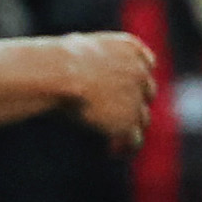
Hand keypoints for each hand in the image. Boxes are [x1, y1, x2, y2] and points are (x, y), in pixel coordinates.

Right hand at [61, 31, 157, 151]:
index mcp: (130, 48)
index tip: (130, 87)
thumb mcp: (77, 49)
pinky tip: (113, 152)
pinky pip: (134, 139)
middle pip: (146, 91)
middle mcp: (139, 71)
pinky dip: (126, 146)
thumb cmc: (54, 60)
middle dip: (134, 102)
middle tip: (117, 115)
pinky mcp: (128, 121)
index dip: (136, 77)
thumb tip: (76, 62)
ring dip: (130, 127)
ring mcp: (136, 97)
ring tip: (115, 141)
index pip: (146, 63)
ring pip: (142, 117)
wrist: (58, 74)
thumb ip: (90, 58)